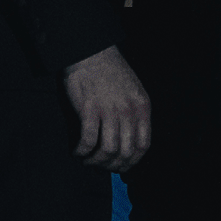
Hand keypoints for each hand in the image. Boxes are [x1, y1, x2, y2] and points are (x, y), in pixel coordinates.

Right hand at [63, 45, 150, 170]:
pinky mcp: (88, 109)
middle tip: (101, 168)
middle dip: (112, 165)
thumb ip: (134, 112)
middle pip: (125, 151)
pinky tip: (76, 152)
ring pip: (107, 149)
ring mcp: (109, 110)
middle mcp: (128, 111)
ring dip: (96, 161)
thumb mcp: (133, 90)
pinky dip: (82, 151)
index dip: (132, 161)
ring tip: (87, 161)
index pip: (143, 145)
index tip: (121, 166)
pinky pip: (88, 139)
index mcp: (142, 108)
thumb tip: (128, 138)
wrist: (89, 52)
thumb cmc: (109, 71)